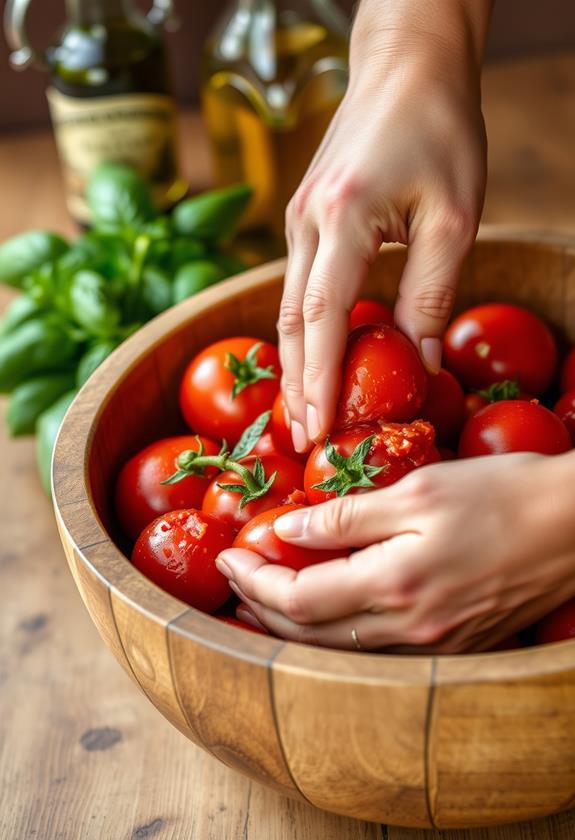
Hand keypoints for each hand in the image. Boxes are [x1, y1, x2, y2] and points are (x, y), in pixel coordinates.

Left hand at [216, 453, 574, 652]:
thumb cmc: (502, 493)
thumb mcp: (418, 490)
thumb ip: (347, 515)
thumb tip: (286, 529)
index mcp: (395, 584)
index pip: (298, 597)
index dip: (254, 579)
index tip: (228, 554)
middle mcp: (410, 627)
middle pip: (311, 634)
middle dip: (262, 606)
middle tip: (234, 576)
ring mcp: (434, 642)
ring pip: (340, 648)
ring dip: (295, 623)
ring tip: (264, 595)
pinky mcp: (454, 642)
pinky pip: (377, 648)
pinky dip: (337, 630)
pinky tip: (327, 606)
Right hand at [279, 0, 490, 450]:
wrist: (406, 64)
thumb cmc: (439, 128)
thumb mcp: (454, 216)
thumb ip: (430, 293)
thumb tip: (418, 364)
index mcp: (342, 219)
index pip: (318, 319)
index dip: (316, 382)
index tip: (317, 431)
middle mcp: (306, 222)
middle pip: (289, 322)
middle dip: (295, 385)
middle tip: (302, 440)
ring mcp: (298, 218)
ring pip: (285, 307)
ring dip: (293, 363)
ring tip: (301, 412)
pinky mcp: (305, 215)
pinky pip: (295, 284)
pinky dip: (300, 330)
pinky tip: (310, 358)